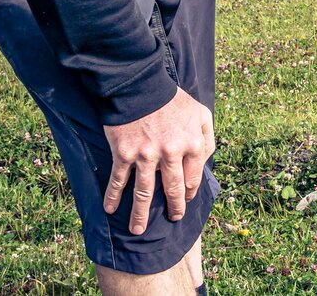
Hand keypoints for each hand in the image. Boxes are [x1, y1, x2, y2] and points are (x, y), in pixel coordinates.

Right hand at [102, 87, 213, 233]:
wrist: (140, 85)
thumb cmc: (172, 99)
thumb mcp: (200, 113)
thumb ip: (207, 138)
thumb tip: (206, 160)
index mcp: (192, 145)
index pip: (192, 178)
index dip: (189, 192)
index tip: (185, 199)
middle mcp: (171, 154)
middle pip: (171, 190)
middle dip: (173, 208)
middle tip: (173, 218)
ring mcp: (146, 156)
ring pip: (143, 193)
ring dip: (139, 214)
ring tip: (137, 230)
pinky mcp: (124, 154)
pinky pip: (118, 180)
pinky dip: (112, 196)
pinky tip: (109, 209)